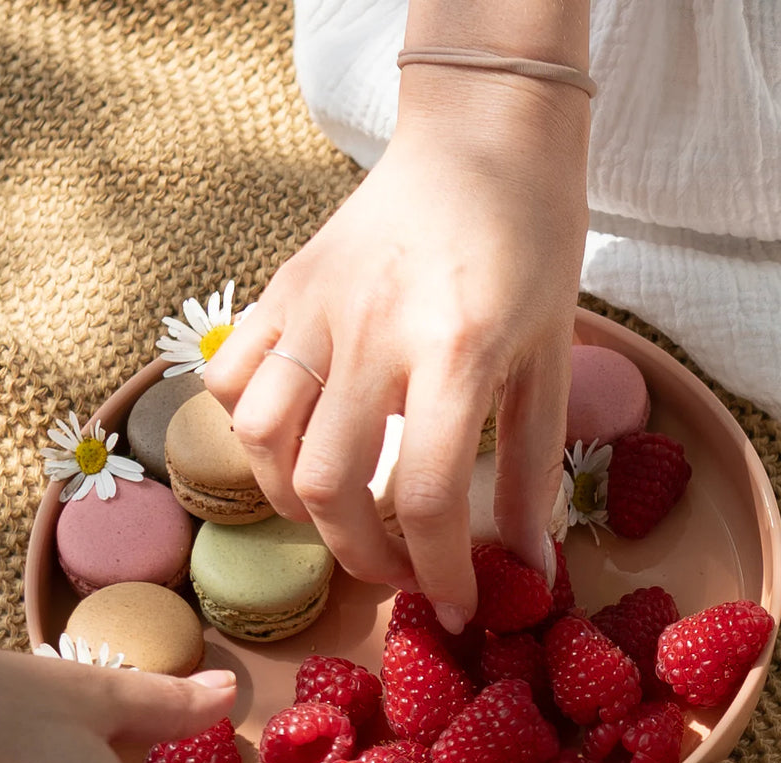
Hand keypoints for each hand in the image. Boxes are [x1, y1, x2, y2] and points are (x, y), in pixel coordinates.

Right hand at [205, 68, 588, 632]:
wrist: (481, 140)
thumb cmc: (531, 247)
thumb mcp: (550, 362)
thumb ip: (532, 471)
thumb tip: (530, 568)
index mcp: (454, 349)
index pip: (426, 496)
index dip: (439, 571)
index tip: (454, 605)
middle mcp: (370, 331)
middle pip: (327, 484)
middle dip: (361, 556)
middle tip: (398, 568)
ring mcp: (312, 307)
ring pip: (262, 439)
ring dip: (296, 502)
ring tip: (342, 509)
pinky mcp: (281, 289)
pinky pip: (230, 379)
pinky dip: (249, 430)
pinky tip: (294, 439)